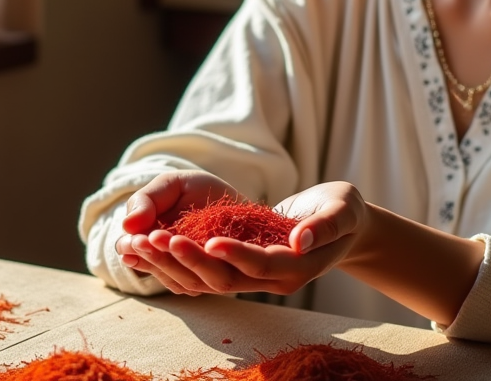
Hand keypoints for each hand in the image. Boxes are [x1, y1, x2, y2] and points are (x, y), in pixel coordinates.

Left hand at [117, 181, 370, 297]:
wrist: (343, 223)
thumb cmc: (346, 211)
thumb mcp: (344, 210)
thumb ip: (325, 226)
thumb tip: (302, 239)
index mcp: (297, 267)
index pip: (260, 265)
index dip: (235, 254)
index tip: (207, 240)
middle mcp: (273, 279)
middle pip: (226, 277)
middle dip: (191, 260)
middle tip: (159, 239)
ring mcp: (256, 276)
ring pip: (209, 278)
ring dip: (175, 262)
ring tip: (143, 242)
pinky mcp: (243, 266)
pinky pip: (206, 270)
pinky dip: (179, 261)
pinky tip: (152, 245)